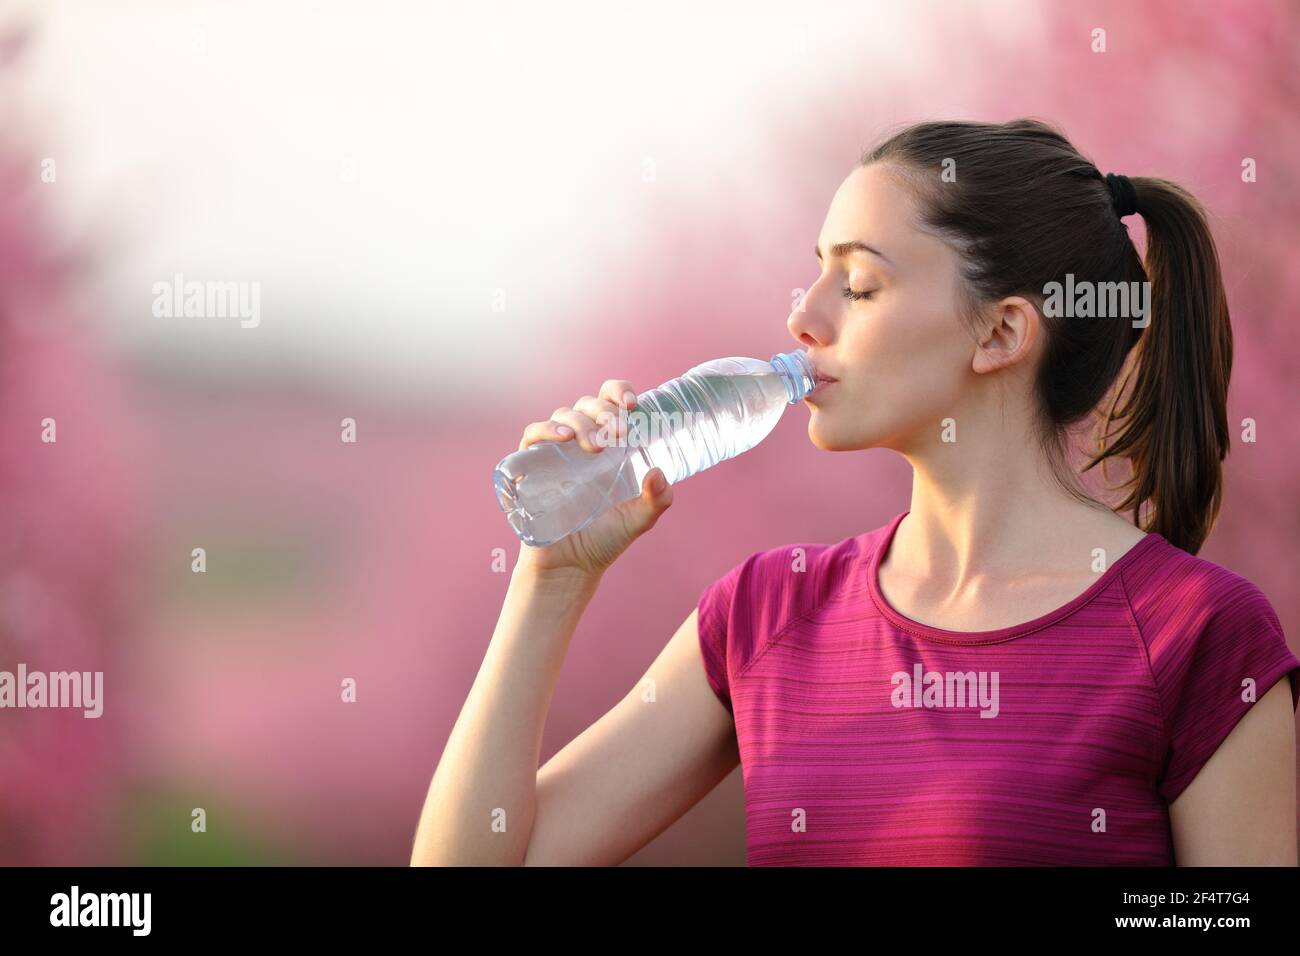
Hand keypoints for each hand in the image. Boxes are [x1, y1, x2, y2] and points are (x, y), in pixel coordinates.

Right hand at [513, 379, 672, 579]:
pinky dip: (545, 430)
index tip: (633, 405)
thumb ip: (657, 500)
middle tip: (619, 433)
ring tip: (596, 445)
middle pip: (589, 405)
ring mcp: (554, 451)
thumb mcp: (638, 519)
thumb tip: (659, 473)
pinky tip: (563, 438)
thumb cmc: (605, 539)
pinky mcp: (530, 465)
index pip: (611, 402)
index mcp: (609, 443)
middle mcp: (581, 441)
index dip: (620, 392)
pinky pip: (532, 434)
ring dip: (581, 422)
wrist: (570, 568)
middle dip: (605, 412)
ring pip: (564, 416)